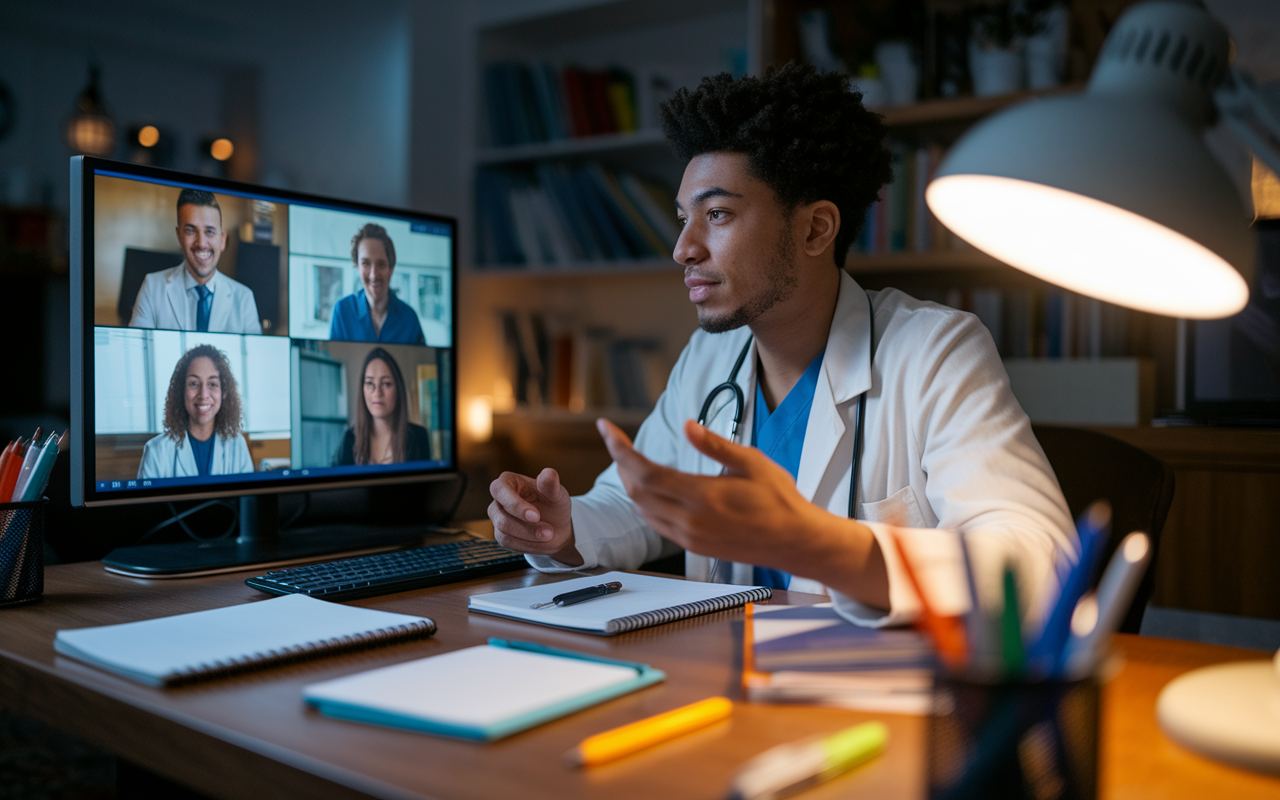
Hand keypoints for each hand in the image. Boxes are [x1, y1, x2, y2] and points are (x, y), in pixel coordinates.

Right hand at [488, 468, 580, 563]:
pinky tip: (540, 540)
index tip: (536, 516)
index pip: (500, 489)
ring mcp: (497, 517)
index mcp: (509, 481)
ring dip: (529, 535)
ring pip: (504, 530)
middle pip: (500, 515)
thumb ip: (551, 485)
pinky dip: (527, 543)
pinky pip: (507, 541)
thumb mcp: (557, 494)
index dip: (515, 504)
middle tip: (549, 532)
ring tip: (549, 534)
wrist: (557, 528)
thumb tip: (549, 472)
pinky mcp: (500, 534)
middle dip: (526, 526)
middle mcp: (499, 498)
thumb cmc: (554, 505)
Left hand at [597, 418, 886, 606]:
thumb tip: (687, 426)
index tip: (605, 428)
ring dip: (631, 485)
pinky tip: (652, 489)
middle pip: (636, 491)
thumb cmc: (779, 499)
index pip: (645, 472)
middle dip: (621, 464)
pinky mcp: (694, 547)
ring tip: (632, 461)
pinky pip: (657, 524)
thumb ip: (715, 445)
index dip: (619, 449)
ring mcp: (690, 537)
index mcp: (703, 496)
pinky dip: (645, 503)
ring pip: (643, 510)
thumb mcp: (751, 463)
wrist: (795, 541)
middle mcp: (690, 520)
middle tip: (619, 441)